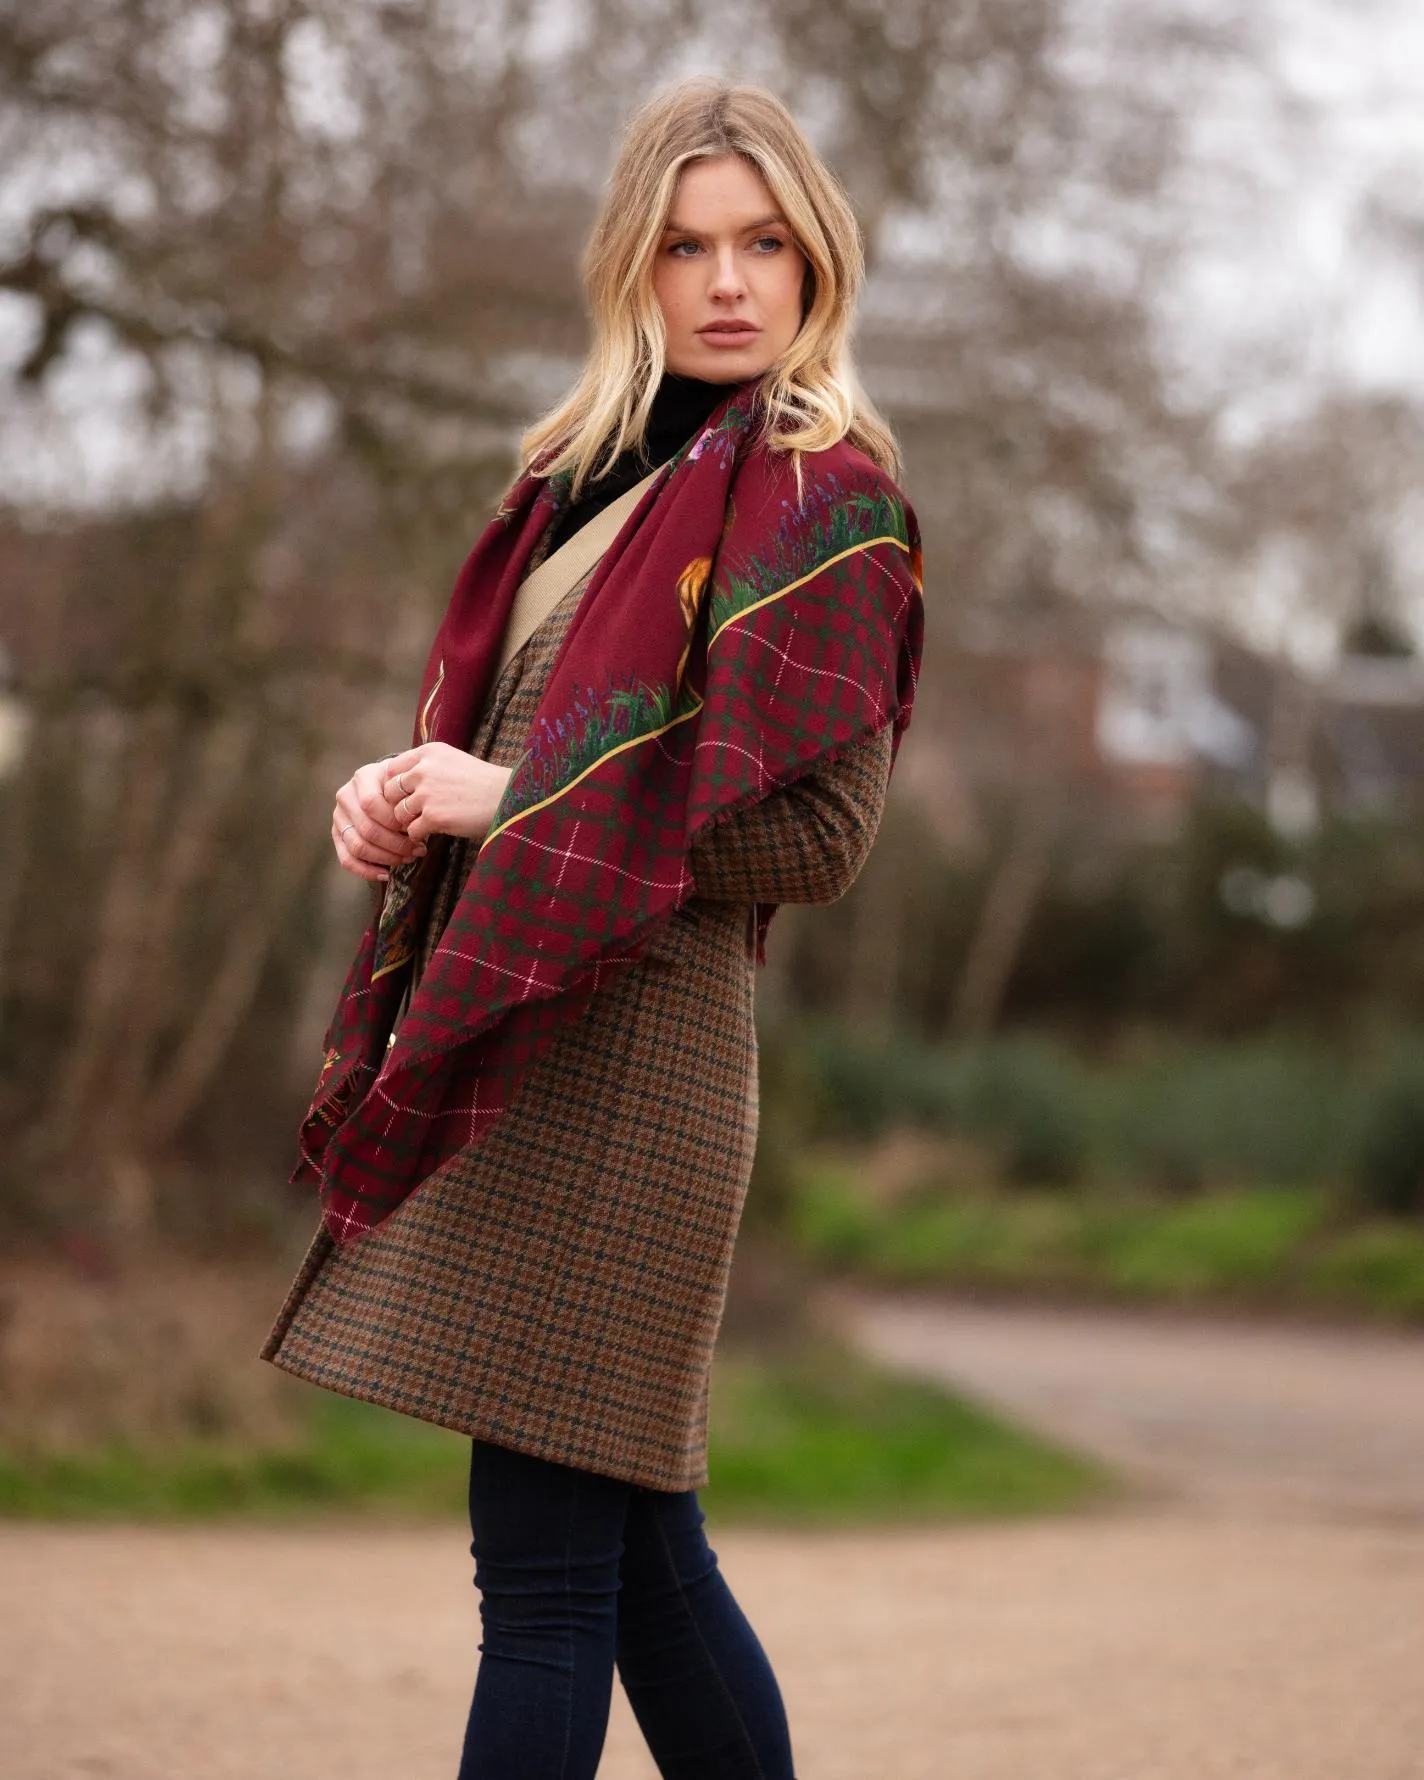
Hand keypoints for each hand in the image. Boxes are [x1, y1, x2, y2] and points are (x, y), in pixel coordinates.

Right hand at [332, 757, 425, 883]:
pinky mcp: (337, 834)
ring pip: (358, 846)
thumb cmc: (402, 785)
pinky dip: (366, 871)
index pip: (372, 804)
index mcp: (363, 778)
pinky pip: (347, 859)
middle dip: (396, 844)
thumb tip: (418, 821)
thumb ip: (410, 793)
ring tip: (407, 859)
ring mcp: (339, 816)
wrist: (388, 784)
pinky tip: (385, 875)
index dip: (395, 821)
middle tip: (417, 850)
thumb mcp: (407, 780)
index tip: (417, 828)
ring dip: (385, 858)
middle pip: (367, 829)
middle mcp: (346, 795)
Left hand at [381, 743, 512, 843]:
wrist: (508, 797)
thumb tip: (402, 781)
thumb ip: (427, 765)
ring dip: (409, 823)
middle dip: (398, 805)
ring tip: (425, 825)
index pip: (392, 769)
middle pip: (390, 792)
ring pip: (398, 813)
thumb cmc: (483, 782)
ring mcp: (427, 794)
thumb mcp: (453, 760)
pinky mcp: (434, 817)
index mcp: (427, 753)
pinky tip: (431, 835)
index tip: (406, 796)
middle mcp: (424, 770)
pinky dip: (419, 836)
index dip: (395, 785)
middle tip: (412, 815)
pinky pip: (412, 831)